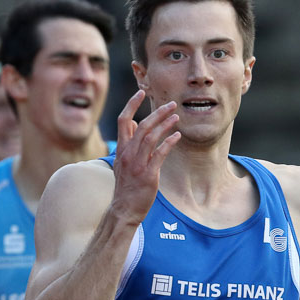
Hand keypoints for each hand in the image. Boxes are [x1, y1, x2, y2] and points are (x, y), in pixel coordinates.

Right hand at [110, 90, 179, 223]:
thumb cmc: (126, 185)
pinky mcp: (148, 174)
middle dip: (157, 112)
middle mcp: (128, 153)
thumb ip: (128, 141)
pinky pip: (159, 153)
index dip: (131, 104)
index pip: (123, 120)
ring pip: (151, 137)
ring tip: (177, 116)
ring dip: (165, 124)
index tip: (140, 92)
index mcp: (121, 148)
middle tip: (171, 103)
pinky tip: (177, 135)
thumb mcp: (122, 161)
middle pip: (142, 125)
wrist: (124, 208)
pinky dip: (169, 142)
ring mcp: (137, 164)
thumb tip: (134, 122)